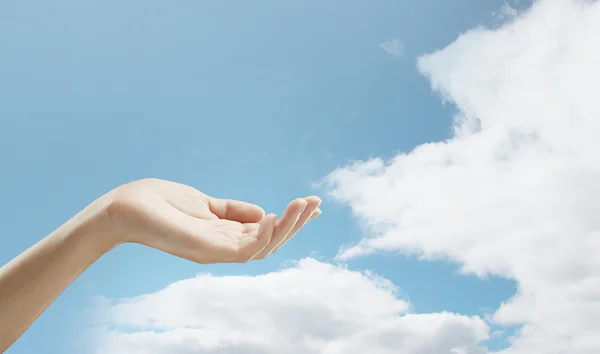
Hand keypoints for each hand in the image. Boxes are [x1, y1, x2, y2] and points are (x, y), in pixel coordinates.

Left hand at [104, 178, 321, 263]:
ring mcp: (217, 250)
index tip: (313, 204)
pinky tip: (273, 215)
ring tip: (303, 204)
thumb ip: (233, 210)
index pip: (267, 232)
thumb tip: (264, 211)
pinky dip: (262, 234)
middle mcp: (225, 246)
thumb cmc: (160, 203)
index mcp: (226, 235)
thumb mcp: (205, 203)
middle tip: (316, 203)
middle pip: (271, 242)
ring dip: (287, 227)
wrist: (126, 207)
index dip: (291, 220)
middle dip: (296, 223)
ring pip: (264, 247)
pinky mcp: (208, 250)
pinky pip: (244, 249)